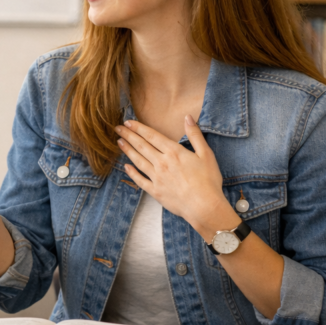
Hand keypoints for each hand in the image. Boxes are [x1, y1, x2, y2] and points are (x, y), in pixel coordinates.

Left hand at [115, 115, 238, 239]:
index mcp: (174, 152)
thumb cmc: (208, 181)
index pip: (152, 136)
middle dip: (128, 136)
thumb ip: (195, 135)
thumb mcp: (206, 154)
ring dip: (127, 150)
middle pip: (141, 146)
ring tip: (119, 142)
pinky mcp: (155, 191)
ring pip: (138, 161)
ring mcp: (156, 177)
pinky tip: (126, 167)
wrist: (204, 207)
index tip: (128, 122)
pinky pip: (140, 180)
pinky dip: (132, 173)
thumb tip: (187, 117)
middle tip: (117, 128)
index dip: (139, 128)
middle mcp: (162, 163)